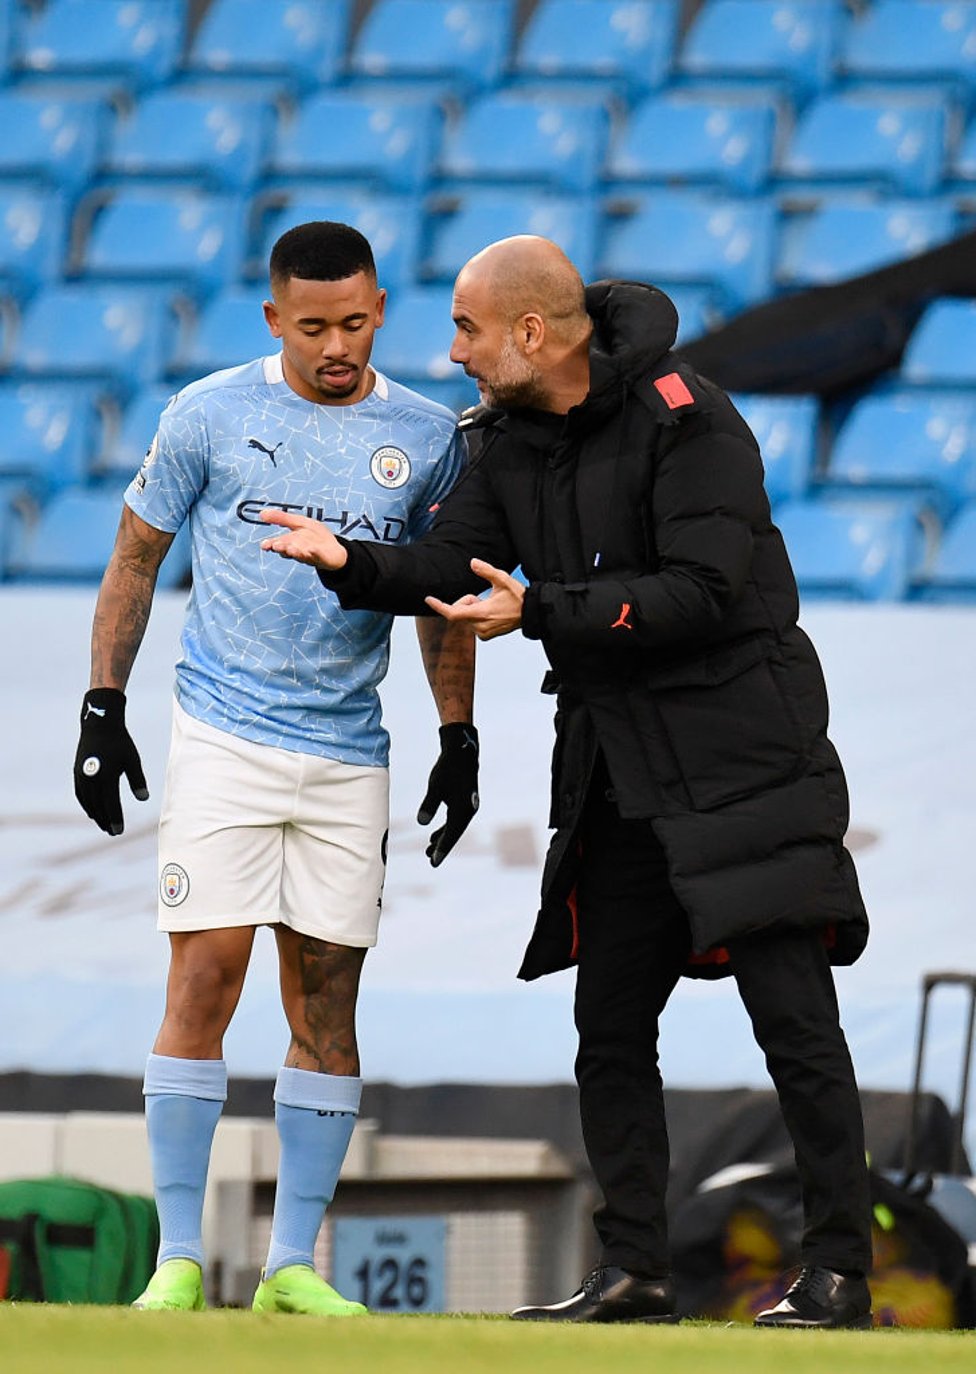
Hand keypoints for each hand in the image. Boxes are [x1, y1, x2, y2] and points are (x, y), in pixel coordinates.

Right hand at [73, 689, 148, 835]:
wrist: (100, 724)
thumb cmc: (120, 743)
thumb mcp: (132, 760)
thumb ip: (137, 780)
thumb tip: (144, 799)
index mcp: (107, 775)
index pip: (110, 803)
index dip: (115, 818)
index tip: (119, 831)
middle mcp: (91, 777)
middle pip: (98, 805)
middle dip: (105, 820)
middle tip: (113, 832)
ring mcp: (81, 775)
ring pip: (87, 801)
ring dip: (95, 815)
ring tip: (104, 825)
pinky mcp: (77, 772)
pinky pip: (80, 794)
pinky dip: (86, 804)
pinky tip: (93, 812)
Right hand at [259, 509, 348, 568]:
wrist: (335, 551)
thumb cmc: (315, 537)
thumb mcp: (298, 523)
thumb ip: (281, 518)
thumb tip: (261, 513)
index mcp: (290, 542)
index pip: (278, 543)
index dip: (271, 544)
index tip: (264, 545)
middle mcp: (297, 550)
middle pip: (288, 549)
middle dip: (283, 547)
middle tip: (277, 546)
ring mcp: (309, 554)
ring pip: (300, 554)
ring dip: (295, 551)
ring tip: (291, 548)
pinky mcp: (322, 557)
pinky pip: (317, 556)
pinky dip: (314, 553)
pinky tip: (312, 549)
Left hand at [417, 723, 479, 867]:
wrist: (461, 752)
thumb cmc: (448, 768)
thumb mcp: (436, 786)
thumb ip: (429, 805)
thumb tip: (421, 822)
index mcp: (463, 810)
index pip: (451, 835)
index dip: (442, 849)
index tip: (433, 862)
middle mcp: (468, 811)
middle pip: (454, 834)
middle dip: (442, 847)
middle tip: (429, 860)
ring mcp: (468, 806)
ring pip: (454, 828)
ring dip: (442, 838)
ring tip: (428, 849)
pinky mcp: (464, 801)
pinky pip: (455, 821)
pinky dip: (445, 829)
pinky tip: (434, 834)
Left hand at [425, 560, 523, 639]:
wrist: (530, 614)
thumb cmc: (517, 597)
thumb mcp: (503, 579)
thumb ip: (486, 570)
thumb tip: (472, 562)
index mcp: (481, 613)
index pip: (453, 613)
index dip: (439, 606)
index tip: (428, 599)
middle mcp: (480, 626)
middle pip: (459, 611)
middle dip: (467, 601)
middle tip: (483, 597)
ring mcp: (483, 633)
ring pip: (466, 617)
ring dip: (473, 608)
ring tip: (492, 606)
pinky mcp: (485, 636)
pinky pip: (472, 623)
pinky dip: (477, 616)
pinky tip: (492, 613)